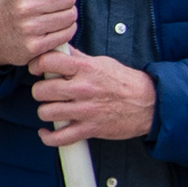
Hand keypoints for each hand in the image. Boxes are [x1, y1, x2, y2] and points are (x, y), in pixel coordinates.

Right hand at [0, 0, 78, 68]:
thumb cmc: (15, 2)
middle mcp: (24, 6)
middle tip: (53, 3)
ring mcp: (30, 27)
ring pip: (71, 16)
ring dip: (66, 16)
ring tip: (52, 15)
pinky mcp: (36, 45)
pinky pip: (68, 33)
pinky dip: (65, 31)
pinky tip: (53, 28)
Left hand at [29, 49, 154, 146]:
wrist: (150, 104)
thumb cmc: (126, 83)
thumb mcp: (102, 62)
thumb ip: (78, 57)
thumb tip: (59, 49)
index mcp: (85, 69)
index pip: (47, 62)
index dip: (37, 65)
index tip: (39, 70)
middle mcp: (83, 89)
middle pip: (40, 90)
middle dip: (42, 92)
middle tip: (50, 92)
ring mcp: (86, 111)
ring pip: (46, 113)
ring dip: (47, 112)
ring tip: (55, 109)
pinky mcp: (90, 129)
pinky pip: (59, 138)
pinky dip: (49, 137)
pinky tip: (49, 131)